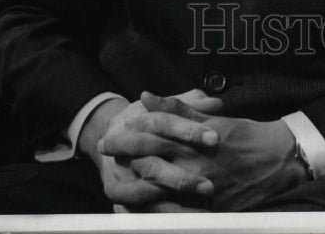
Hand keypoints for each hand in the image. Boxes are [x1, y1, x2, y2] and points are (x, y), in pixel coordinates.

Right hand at [82, 90, 222, 208]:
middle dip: (182, 178)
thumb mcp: (163, 108)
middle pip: (153, 166)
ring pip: (145, 193)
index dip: (189, 130)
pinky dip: (160, 217)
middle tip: (209, 187)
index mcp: (137, 123)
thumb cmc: (146, 122)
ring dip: (172, 204)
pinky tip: (184, 221)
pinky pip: (139, 212)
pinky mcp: (119, 197)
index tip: (215, 138)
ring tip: (200, 211)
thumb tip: (216, 104)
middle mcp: (125, 152)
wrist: (108, 139)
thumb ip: (189, 105)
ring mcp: (120, 178)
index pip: (164, 124)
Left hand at [119, 92, 307, 211]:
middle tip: (105, 160)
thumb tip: (146, 95)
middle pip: (148, 166)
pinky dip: (155, 214)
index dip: (126, 139)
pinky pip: (175, 216)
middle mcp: (191, 165)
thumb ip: (178, 108)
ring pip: (157, 194)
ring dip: (133, 190)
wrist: (276, 159)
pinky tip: (141, 212)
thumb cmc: (243, 133)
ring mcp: (198, 190)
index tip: (109, 138)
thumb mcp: (211, 118)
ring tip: (115, 189)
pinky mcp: (208, 209)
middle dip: (123, 163)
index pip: (150, 139)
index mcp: (191, 141)